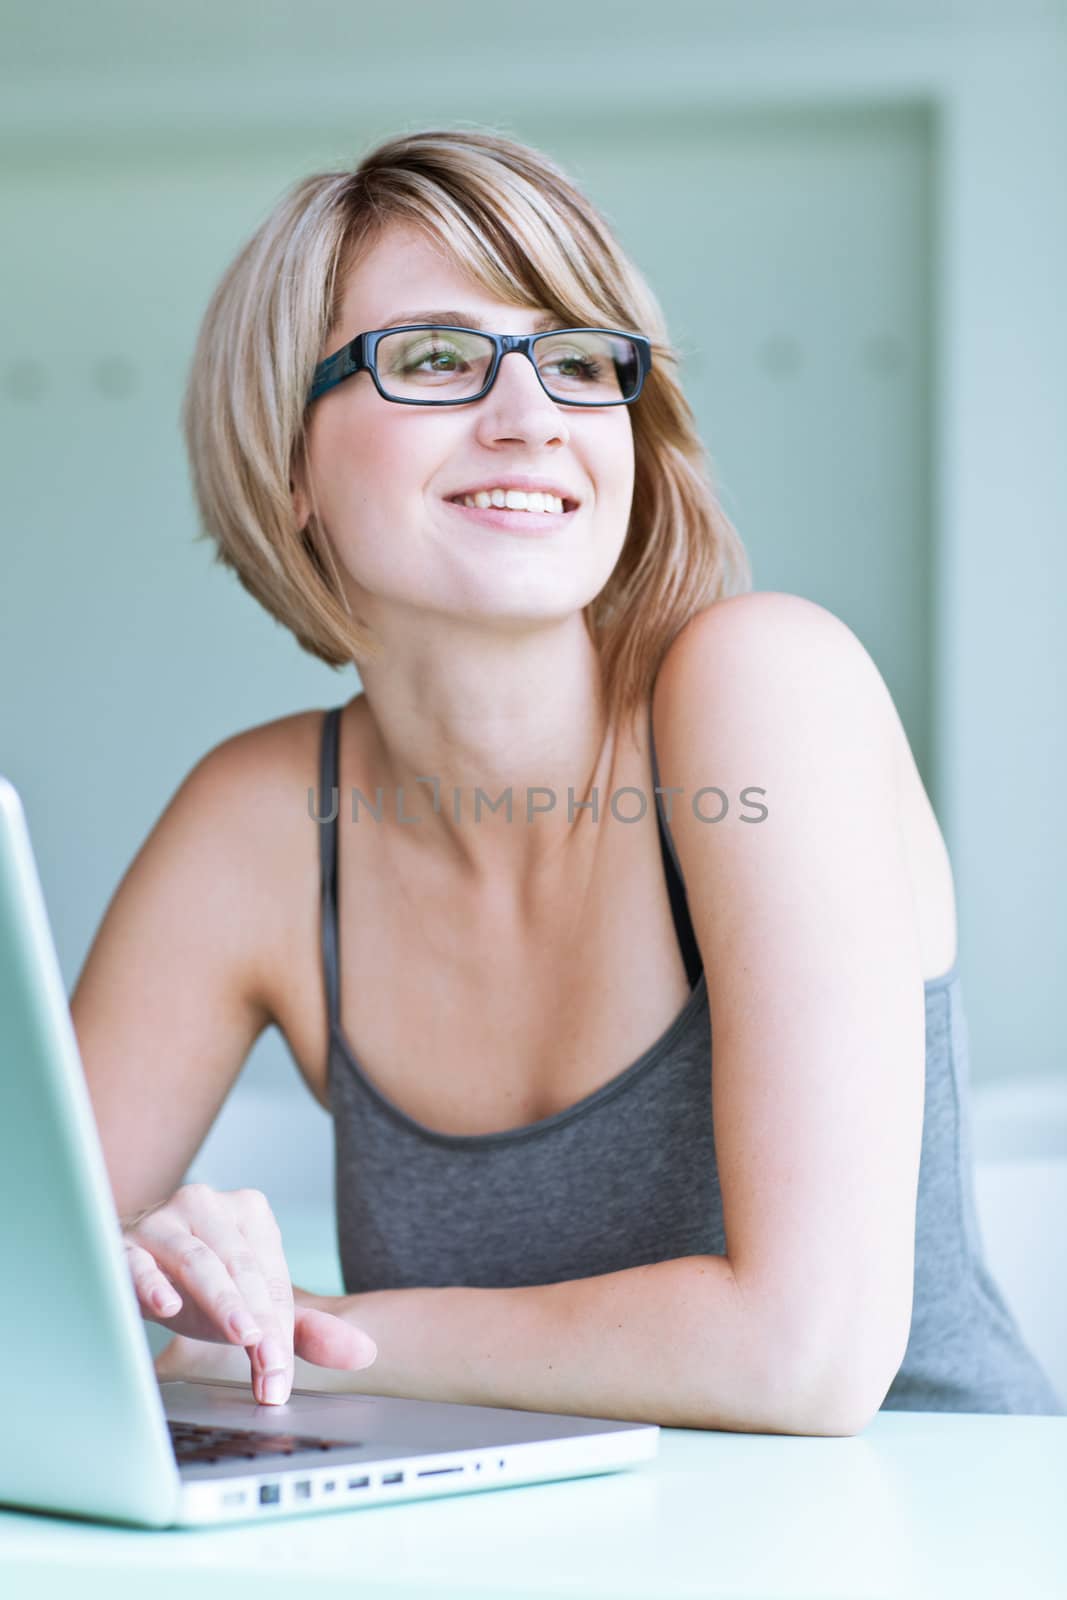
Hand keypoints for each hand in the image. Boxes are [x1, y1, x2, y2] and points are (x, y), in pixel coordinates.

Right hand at [121, 1183, 376, 1403]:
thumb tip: (364, 1352)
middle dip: (259, 1323)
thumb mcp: (253, 1306)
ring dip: (222, 1302)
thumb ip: (306, 1330)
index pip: (270, 1277)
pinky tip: (167, 1307)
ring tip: (243, 1335)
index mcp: (249, 1213)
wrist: (130, 1264)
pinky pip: (137, 1263)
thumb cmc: (199, 1286)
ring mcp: (162, 1221)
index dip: (279, 1329)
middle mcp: (207, 1205)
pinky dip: (152, 1284)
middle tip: (270, 1369)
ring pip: (198, 1261)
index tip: (279, 1376)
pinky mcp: (122, 1244)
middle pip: (242, 1269)